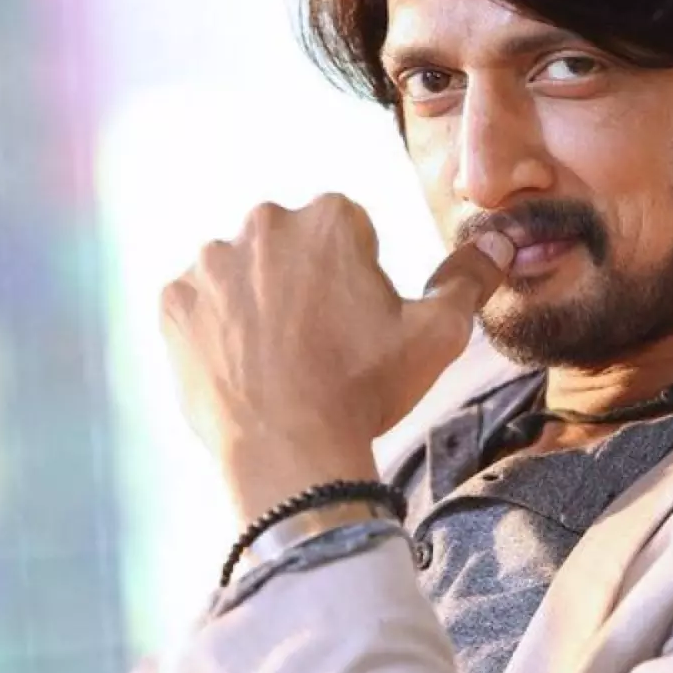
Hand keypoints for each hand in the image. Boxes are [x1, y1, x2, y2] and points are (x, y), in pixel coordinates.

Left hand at [160, 194, 514, 522]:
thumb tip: (500, 241)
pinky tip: (240, 366)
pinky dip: (214, 328)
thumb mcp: (437, 333)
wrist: (289, 453)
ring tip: (278, 359)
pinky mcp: (172, 304)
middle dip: (304, 280)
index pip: (349, 230)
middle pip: (292, 244)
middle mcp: (263, 224)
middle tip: (320, 342)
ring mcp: (210, 264)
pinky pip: (197, 304)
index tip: (358, 319)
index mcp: (330, 218)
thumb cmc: (366, 389)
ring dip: (256, 301)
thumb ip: (470, 277)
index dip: (359, 276)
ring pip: (242, 271)